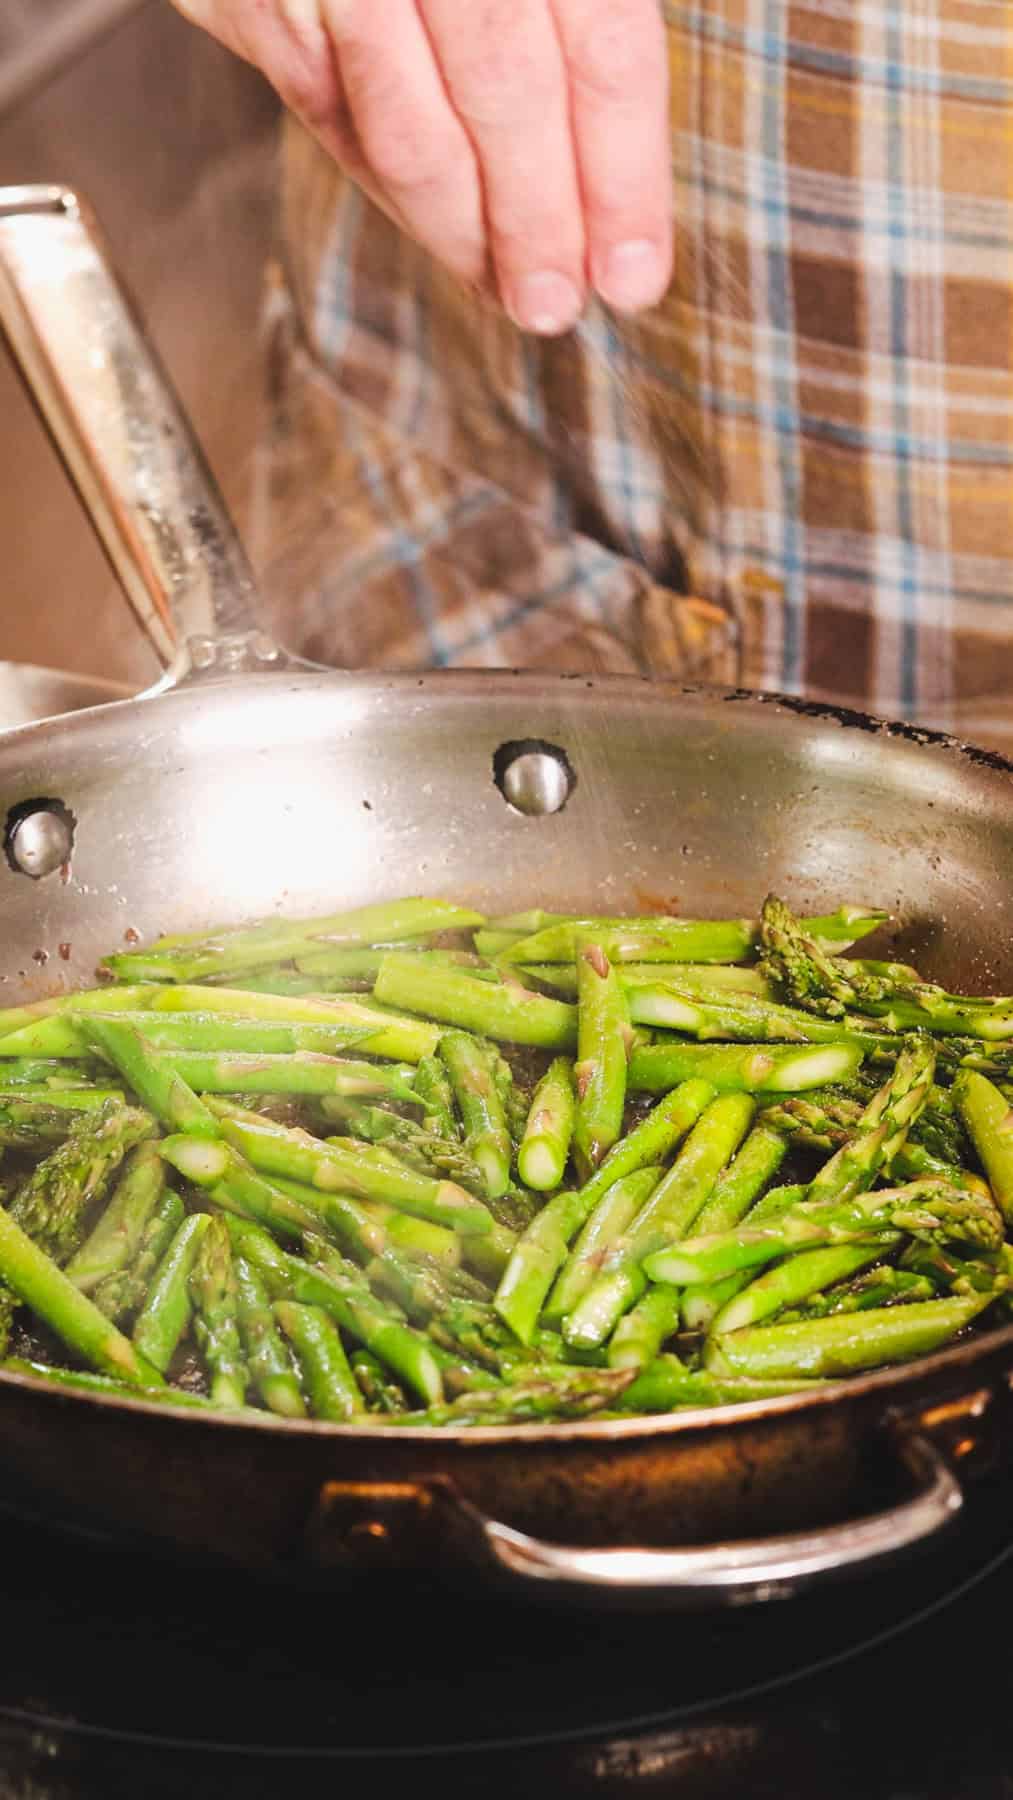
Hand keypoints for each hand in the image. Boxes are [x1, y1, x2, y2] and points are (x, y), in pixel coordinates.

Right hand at [173, 0, 672, 332]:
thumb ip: (579, 15)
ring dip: (461, 226)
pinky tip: (440, 232)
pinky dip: (385, 181)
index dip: (623, 171)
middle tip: (559, 306)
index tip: (634, 273)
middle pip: (509, 88)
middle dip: (540, 219)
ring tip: (509, 292)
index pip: (603, 43)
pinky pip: (327, 107)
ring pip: (408, 116)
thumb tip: (615, 167)